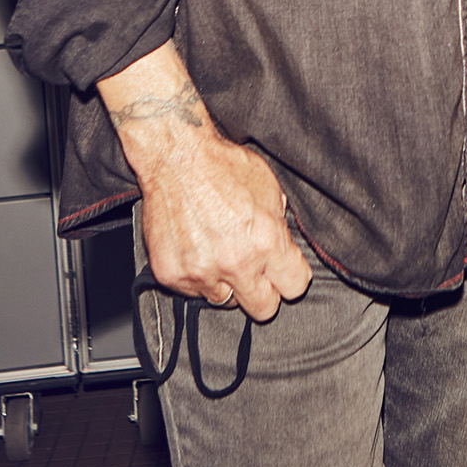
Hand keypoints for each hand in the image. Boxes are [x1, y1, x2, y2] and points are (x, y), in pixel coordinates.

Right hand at [100, 48, 310, 321]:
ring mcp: (201, 272)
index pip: (294, 288)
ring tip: (219, 253)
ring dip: (226, 283)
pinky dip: (197, 277)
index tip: (283, 270)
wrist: (176, 157)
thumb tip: (286, 249)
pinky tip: (198, 250)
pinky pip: (193, 292)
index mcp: (267, 243)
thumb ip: (280, 227)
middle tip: (254, 272)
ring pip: (225, 301)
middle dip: (263, 292)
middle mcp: (236, 263)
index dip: (290, 277)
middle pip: (263, 309)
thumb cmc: (223, 166)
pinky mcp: (172, 275)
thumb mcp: (270, 189)